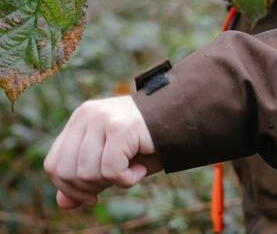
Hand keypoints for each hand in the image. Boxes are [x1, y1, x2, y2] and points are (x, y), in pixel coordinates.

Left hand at [44, 95, 161, 209]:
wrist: (181, 121)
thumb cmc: (147, 142)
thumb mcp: (112, 162)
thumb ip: (86, 179)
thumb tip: (63, 203)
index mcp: (81, 118)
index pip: (54, 163)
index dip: (69, 187)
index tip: (92, 194)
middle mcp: (88, 114)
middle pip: (67, 171)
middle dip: (91, 186)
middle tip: (116, 179)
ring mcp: (103, 118)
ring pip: (89, 172)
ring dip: (113, 181)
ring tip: (132, 168)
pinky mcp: (120, 127)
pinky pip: (112, 170)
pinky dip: (128, 179)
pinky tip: (140, 168)